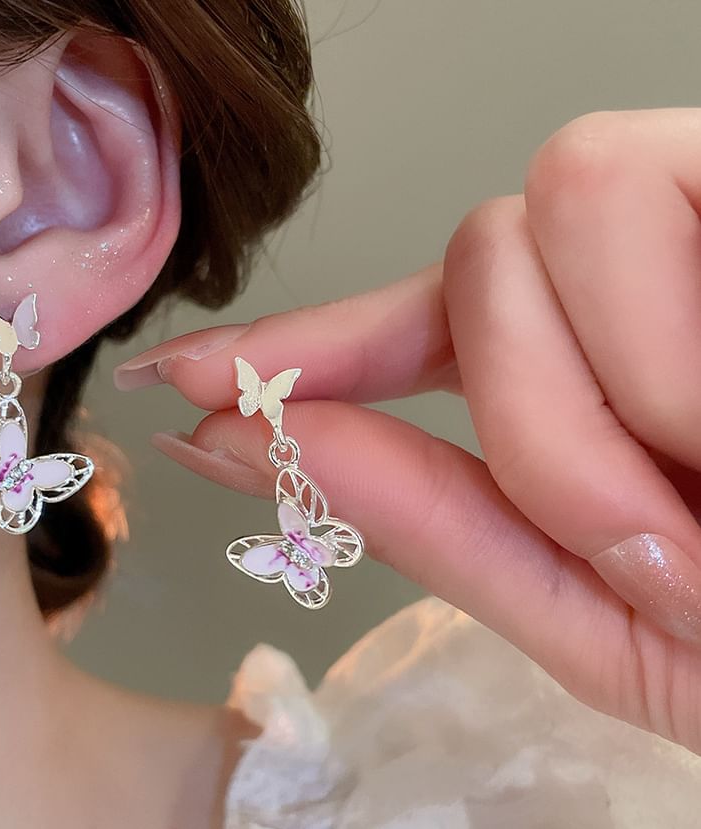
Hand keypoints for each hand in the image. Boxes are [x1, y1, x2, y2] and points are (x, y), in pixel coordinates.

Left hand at [116, 109, 700, 753]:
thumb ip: (447, 526)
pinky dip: (664, 344)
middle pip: (472, 262)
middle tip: (648, 528)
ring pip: (532, 214)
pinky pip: (629, 191)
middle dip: (525, 414)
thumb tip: (270, 438)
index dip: (294, 357)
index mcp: (592, 390)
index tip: (184, 379)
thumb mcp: (625, 629)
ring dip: (592, 385)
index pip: (400, 344)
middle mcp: (641, 287)